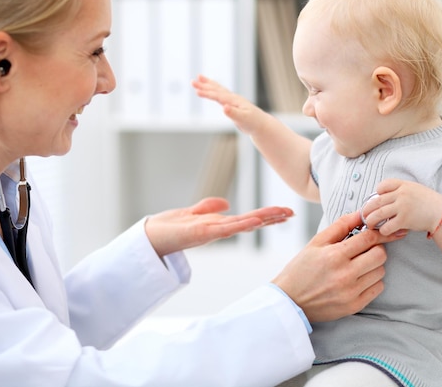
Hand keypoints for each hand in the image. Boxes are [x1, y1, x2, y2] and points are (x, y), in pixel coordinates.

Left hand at [145, 197, 292, 256]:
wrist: (150, 238)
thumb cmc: (169, 227)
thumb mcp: (192, 213)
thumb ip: (208, 207)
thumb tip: (225, 203)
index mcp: (218, 225)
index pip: (248, 219)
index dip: (266, 215)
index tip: (284, 212)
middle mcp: (219, 230)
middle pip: (251, 222)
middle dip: (272, 218)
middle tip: (292, 213)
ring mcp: (213, 232)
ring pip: (244, 224)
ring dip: (263, 220)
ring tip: (281, 214)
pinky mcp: (203, 233)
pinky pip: (227, 228)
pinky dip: (242, 224)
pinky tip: (256, 219)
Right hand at [192, 75, 267, 134]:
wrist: (261, 124)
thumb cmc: (253, 122)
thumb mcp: (243, 119)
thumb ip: (233, 113)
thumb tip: (224, 107)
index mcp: (234, 101)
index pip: (218, 96)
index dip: (208, 93)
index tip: (197, 91)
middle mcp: (232, 98)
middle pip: (216, 89)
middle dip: (204, 85)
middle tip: (192, 81)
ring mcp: (232, 100)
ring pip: (218, 89)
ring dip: (208, 84)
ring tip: (198, 77)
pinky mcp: (231, 103)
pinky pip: (220, 94)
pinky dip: (213, 89)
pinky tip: (209, 87)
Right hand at [272, 210, 404, 322]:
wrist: (290, 301)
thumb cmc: (301, 270)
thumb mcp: (316, 243)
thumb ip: (340, 226)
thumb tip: (360, 214)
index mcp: (334, 255)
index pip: (368, 238)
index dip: (374, 232)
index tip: (374, 233)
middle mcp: (345, 274)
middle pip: (380, 255)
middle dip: (375, 248)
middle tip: (364, 249)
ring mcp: (351, 292)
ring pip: (380, 271)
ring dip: (373, 266)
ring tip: (358, 265)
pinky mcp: (354, 305)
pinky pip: (378, 288)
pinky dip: (372, 281)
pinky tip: (358, 279)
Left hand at [361, 179, 441, 235]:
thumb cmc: (429, 203)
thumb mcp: (415, 189)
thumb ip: (401, 191)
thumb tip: (384, 197)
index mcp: (403, 185)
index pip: (383, 185)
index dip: (377, 193)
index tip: (377, 200)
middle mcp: (401, 194)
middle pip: (376, 201)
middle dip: (367, 210)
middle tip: (365, 216)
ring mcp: (402, 207)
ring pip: (378, 214)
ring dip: (371, 221)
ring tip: (370, 225)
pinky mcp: (404, 220)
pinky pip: (387, 226)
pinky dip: (383, 230)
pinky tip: (384, 231)